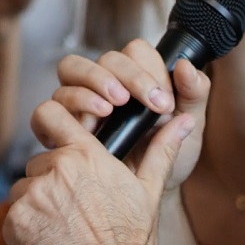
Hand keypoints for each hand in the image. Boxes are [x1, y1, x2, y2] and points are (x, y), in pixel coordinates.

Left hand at [1, 52, 208, 244]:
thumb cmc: (131, 240)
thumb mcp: (148, 190)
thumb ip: (161, 150)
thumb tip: (184, 121)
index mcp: (86, 155)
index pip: (51, 114)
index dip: (48, 122)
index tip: (52, 135)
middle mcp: (56, 168)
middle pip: (38, 164)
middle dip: (49, 182)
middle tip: (71, 209)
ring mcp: (33, 195)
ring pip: (23, 191)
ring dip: (36, 205)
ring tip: (62, 228)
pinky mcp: (16, 221)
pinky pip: (13, 217)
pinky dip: (25, 228)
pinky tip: (48, 241)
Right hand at [52, 40, 209, 189]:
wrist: (145, 193)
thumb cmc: (165, 156)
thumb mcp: (189, 128)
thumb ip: (194, 94)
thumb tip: (185, 66)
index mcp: (136, 77)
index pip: (135, 51)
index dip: (149, 70)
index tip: (164, 101)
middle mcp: (105, 83)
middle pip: (104, 56)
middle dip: (125, 75)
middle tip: (144, 102)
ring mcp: (80, 100)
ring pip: (71, 69)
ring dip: (93, 83)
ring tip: (112, 108)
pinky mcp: (60, 124)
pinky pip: (50, 105)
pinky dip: (70, 109)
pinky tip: (90, 126)